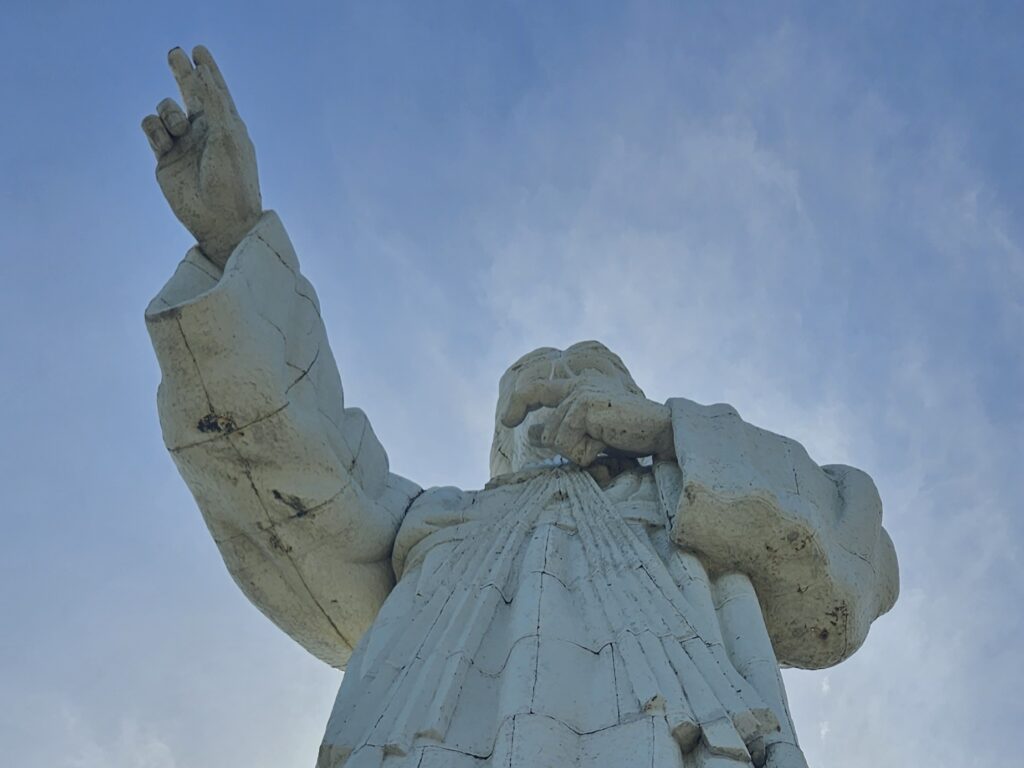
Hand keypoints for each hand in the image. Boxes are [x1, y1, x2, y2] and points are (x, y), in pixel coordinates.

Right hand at [142, 46, 261, 268]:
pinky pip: (151, 128)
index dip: (207, 70)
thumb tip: (202, 73)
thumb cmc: (232, 179)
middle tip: (175, 53)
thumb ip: (215, 104)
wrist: (220, 219)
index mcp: (226, 125)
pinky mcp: (164, 158)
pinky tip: (166, 141)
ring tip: (180, 129)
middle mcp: (204, 131)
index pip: (215, 91)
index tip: (199, 51)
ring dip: (169, 111)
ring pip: (165, 109)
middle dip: (182, 72)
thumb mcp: (228, 137)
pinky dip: (155, 128)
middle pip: (188, 92)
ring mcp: (183, 143)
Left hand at [501, 372, 674, 466]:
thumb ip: (561, 430)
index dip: (518, 404)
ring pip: (556, 440)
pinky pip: (567, 442)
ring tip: (607, 441)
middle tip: (601, 445)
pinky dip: (587, 452)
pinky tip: (608, 440)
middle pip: (547, 434)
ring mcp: (579, 393)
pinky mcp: (583, 404)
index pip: (535, 390)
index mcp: (576, 388)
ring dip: (581, 452)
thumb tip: (531, 434)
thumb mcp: (589, 434)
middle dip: (570, 451)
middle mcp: (575, 386)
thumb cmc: (628, 434)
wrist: (659, 431)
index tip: (506, 422)